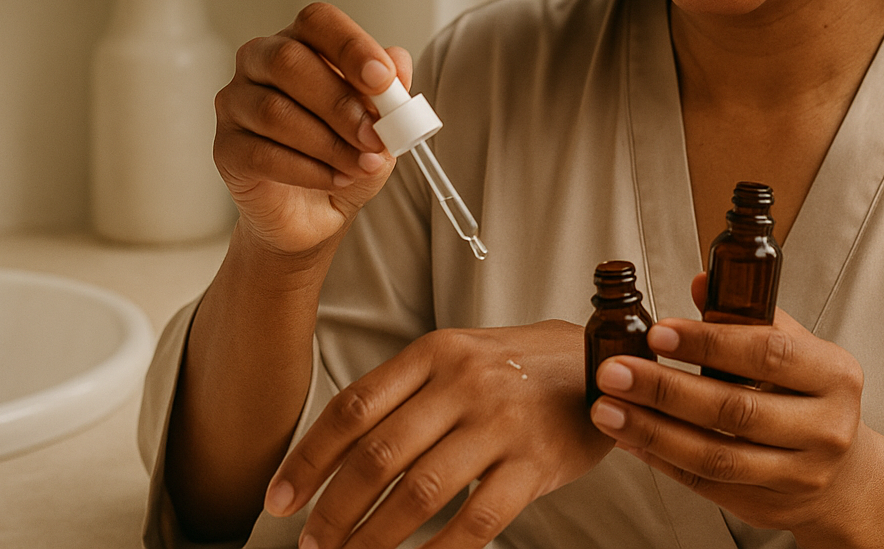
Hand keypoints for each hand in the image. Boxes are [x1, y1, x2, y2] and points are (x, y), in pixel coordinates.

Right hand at [213, 2, 414, 255]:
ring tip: (363, 165)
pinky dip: (309, 170)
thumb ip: (389, 91)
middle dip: (340, 103)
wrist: (316, 213)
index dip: (351, 46)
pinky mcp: (226, 148)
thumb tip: (397, 64)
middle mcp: (259, 63)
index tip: (384, 79)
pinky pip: (262, 153)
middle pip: (288, 62)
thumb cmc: (343, 154)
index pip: (317, 22)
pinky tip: (336, 179)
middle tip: (376, 136)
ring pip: (274, 111)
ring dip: (329, 143)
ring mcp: (235, 103)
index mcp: (300, 42)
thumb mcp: (380, 122)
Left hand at [264, 321, 613, 548]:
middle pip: (379, 456)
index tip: (280, 499)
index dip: (309, 459)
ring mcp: (502, 424)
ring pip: (420, 493)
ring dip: (374, 537)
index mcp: (435, 353)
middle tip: (311, 544)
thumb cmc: (516, 367)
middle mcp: (465, 384)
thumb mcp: (458, 357)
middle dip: (334, 510)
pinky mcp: (535, 463)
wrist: (602, 362)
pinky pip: (477, 520)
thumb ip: (404, 394)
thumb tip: (333, 454)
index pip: (354, 409)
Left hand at [588, 276, 883, 547]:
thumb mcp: (798, 349)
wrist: (845, 472)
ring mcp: (799, 474)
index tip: (658, 332)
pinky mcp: (768, 506)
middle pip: (735, 410)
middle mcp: (825, 429)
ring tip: (608, 408)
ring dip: (653, 430)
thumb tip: (701, 284)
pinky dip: (661, 459)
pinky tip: (629, 436)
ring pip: (715, 456)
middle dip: (666, 389)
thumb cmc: (812, 396)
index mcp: (835, 376)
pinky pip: (705, 484)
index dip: (710, 343)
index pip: (768, 354)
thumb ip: (750, 316)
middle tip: (616, 371)